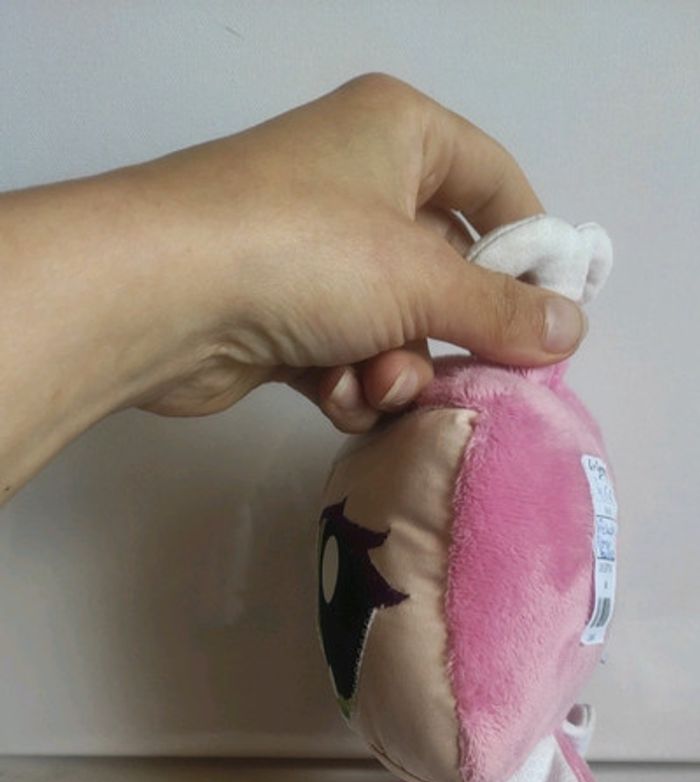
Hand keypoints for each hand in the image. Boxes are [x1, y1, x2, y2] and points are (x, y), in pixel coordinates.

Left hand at [0, 74, 587, 496]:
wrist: (160, 296)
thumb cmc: (306, 253)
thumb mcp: (423, 278)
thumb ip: (503, 313)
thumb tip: (572, 332)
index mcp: (399, 133)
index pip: (493, 181)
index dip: (529, 248)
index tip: (551, 316)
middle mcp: (356, 181)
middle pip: (443, 269)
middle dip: (448, 335)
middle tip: (467, 380)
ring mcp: (311, 250)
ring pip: (393, 325)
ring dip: (394, 369)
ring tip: (375, 386)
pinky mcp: (277, 314)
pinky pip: (344, 354)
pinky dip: (347, 382)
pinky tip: (335, 395)